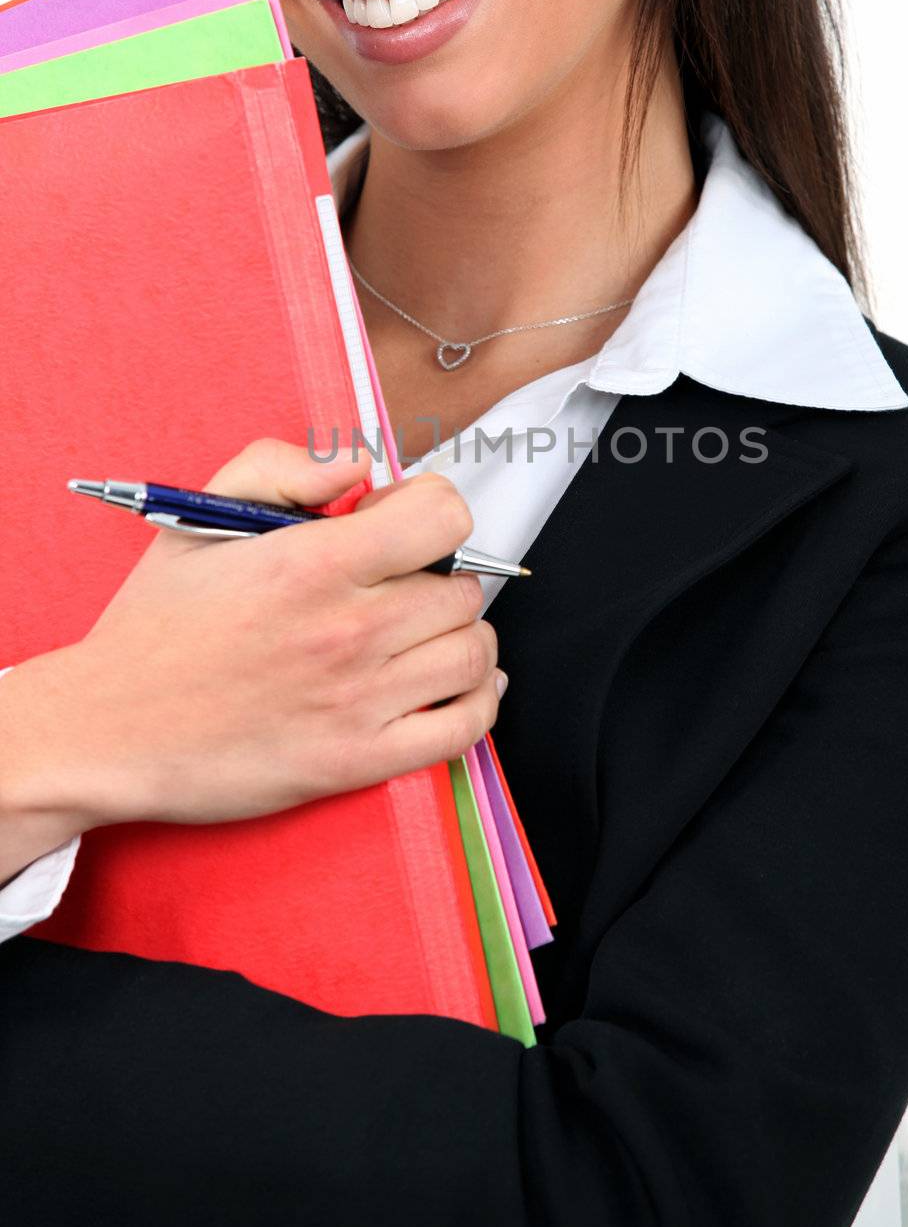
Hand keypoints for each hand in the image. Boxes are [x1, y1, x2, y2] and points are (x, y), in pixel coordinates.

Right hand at [12, 439, 504, 834]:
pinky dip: (480, 702)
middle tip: (402, 586)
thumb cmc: (156, 626)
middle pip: (461, 588)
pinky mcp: (359, 761)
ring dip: (461, 636)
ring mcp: (360, 700)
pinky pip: (465, 727)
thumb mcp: (200, 516)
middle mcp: (349, 630)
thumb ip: (282, 468)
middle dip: (438, 577)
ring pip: (472, 653)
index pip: (442, 517)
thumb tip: (358, 465)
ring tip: (428, 632)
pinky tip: (464, 684)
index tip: (404, 524)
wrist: (108, 728)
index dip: (431, 510)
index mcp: (313, 564)